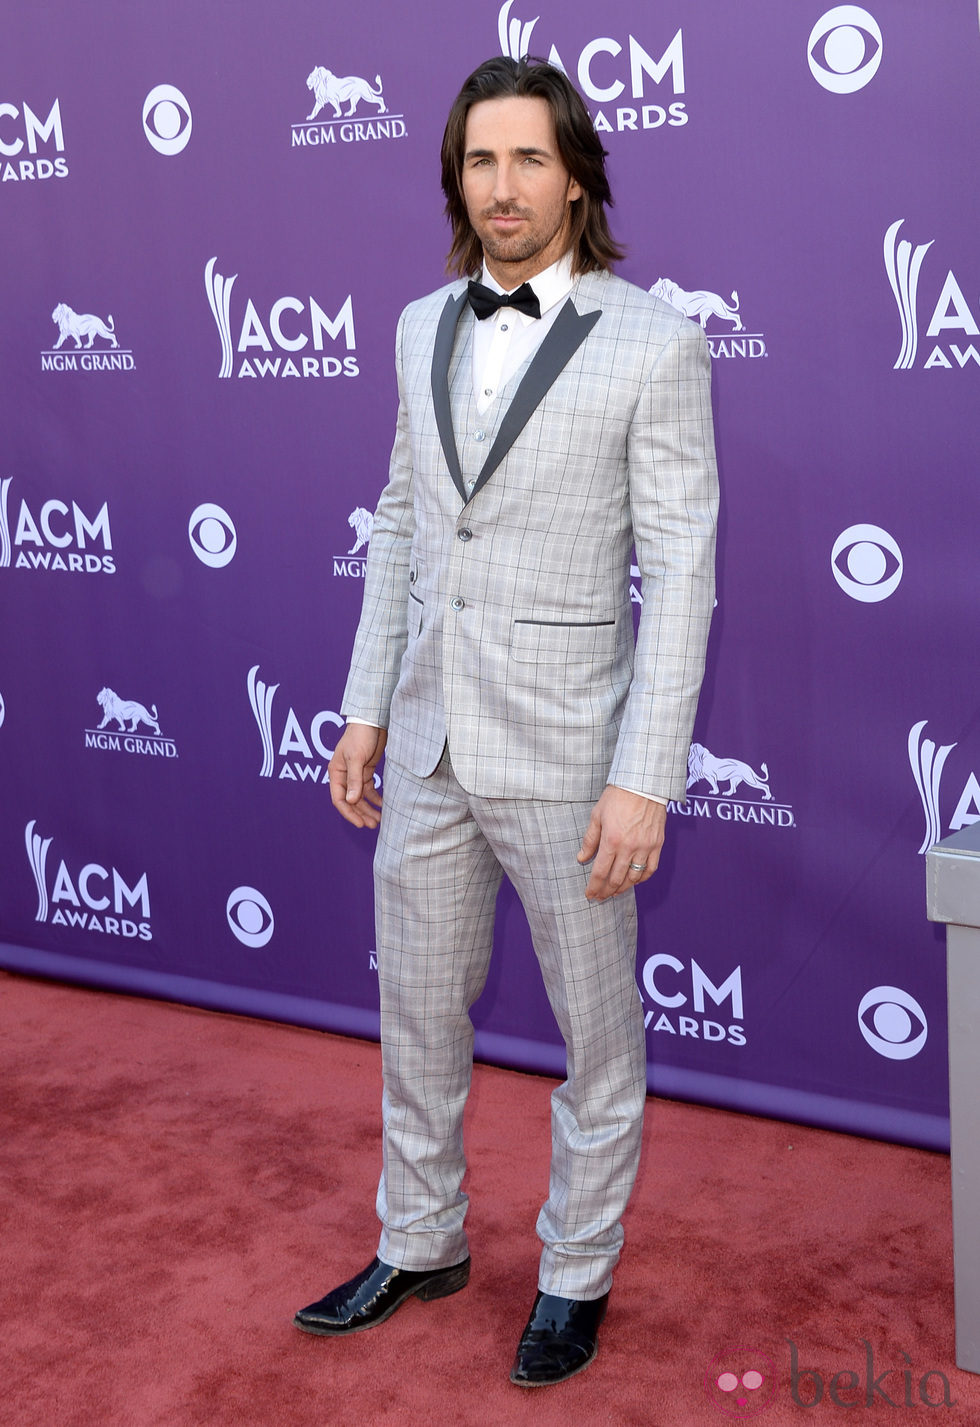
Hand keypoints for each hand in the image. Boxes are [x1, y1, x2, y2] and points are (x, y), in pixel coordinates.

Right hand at [328, 724, 386, 827]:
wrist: (373, 721)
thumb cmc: (360, 736)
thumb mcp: (356, 757)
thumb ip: (354, 779)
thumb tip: (351, 801)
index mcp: (336, 772)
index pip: (339, 799)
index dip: (349, 813)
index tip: (361, 824)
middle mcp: (344, 775)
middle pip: (351, 801)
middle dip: (361, 813)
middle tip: (374, 824)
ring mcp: (355, 774)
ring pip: (361, 797)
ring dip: (369, 808)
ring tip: (380, 819)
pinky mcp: (366, 771)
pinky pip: (369, 789)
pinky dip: (375, 798)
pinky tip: (383, 805)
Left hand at [577, 786, 665, 900]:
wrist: (643, 784)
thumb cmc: (618, 797)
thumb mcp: (597, 815)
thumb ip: (590, 840)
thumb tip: (582, 858)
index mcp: (611, 840)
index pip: (600, 872)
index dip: (594, 887)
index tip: (589, 894)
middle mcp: (629, 847)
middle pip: (616, 879)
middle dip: (606, 891)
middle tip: (600, 897)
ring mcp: (645, 847)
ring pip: (634, 877)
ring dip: (623, 888)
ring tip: (614, 891)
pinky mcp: (657, 844)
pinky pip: (651, 869)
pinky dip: (642, 878)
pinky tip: (634, 881)